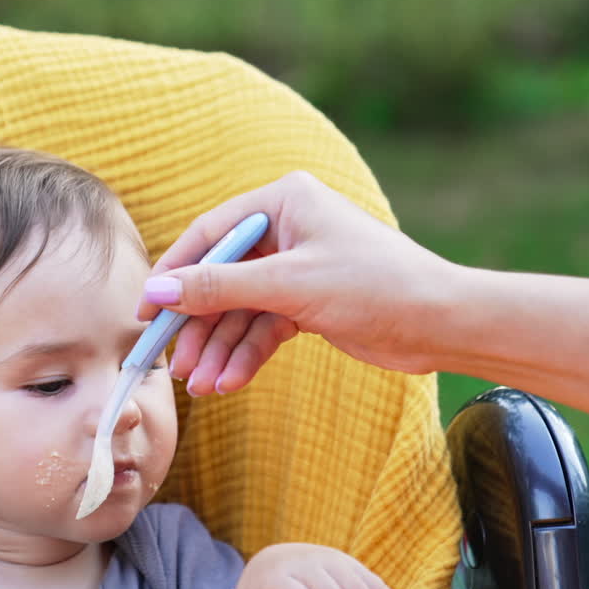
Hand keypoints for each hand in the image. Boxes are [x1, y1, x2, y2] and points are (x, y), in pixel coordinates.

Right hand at [139, 171, 454, 393]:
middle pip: (219, 278)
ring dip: (220, 349)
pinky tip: (230, 382)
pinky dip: (246, 355)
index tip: (145, 312)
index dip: (172, 274)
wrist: (443, 323)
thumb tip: (159, 291)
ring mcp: (294, 267)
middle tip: (173, 364)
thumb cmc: (376, 285)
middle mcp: (285, 229)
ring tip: (203, 387)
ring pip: (239, 310)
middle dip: (198, 326)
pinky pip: (262, 328)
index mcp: (282, 201)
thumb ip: (219, 287)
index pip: (208, 235)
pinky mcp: (306, 302)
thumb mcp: (290, 285)